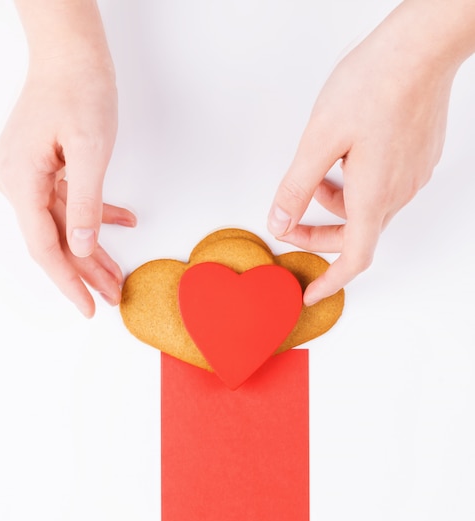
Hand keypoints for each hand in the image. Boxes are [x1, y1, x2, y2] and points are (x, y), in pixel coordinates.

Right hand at [0, 57, 132, 316]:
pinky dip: (95, 214)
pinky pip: (67, 203)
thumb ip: (86, 202)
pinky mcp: (40, 168)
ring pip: (63, 225)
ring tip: (118, 274)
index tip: (86, 307)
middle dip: (86, 271)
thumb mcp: (90, 149)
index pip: (45, 246)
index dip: (68, 281)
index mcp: (21, 180)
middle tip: (112, 296)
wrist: (71, 54)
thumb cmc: (79, 90)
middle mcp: (16, 182)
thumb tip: (81, 248)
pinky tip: (122, 223)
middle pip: (54, 240)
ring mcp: (26, 175)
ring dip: (93, 248)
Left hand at [268, 1, 472, 305]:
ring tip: (317, 173)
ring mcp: (412, 176)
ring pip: (367, 209)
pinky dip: (355, 186)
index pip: (354, 258)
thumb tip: (279, 222)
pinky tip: (344, 156)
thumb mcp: (319, 140)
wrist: (421, 47)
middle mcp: (398, 192)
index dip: (330, 281)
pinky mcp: (418, 159)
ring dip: (336, 204)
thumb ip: (296, 188)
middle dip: (319, 235)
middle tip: (291, 221)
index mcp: (373, 196)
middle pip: (356, 235)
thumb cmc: (374, 85)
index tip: (311, 293)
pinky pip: (382, 188)